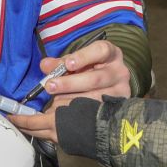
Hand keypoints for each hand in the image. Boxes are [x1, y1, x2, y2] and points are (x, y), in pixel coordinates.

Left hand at [8, 39, 130, 141]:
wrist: (111, 89)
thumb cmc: (91, 71)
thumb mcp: (78, 62)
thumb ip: (61, 63)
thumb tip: (45, 65)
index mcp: (111, 55)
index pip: (101, 51)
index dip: (84, 57)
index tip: (68, 64)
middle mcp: (119, 72)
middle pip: (95, 79)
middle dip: (70, 83)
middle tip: (50, 86)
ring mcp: (121, 92)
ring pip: (95, 99)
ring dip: (70, 101)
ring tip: (53, 103)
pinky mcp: (117, 110)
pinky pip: (95, 115)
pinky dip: (76, 116)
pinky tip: (62, 115)